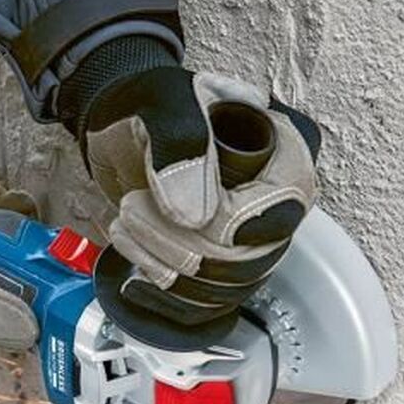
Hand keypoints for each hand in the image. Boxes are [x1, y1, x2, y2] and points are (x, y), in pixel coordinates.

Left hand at [73, 62, 319, 326]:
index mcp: (286, 150)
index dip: (226, 224)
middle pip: (254, 259)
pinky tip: (132, 250)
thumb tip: (198, 217)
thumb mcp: (161, 103)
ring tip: (125, 221)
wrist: (117, 121)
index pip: (281, 211)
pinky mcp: (218, 260)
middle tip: (131, 210)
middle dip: (183, 248)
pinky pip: (207, 302)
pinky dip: (161, 287)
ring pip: (228, 288)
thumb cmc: (146, 100)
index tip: (167, 207)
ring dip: (166, 268)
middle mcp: (279, 198)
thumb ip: (180, 145)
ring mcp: (251, 234)